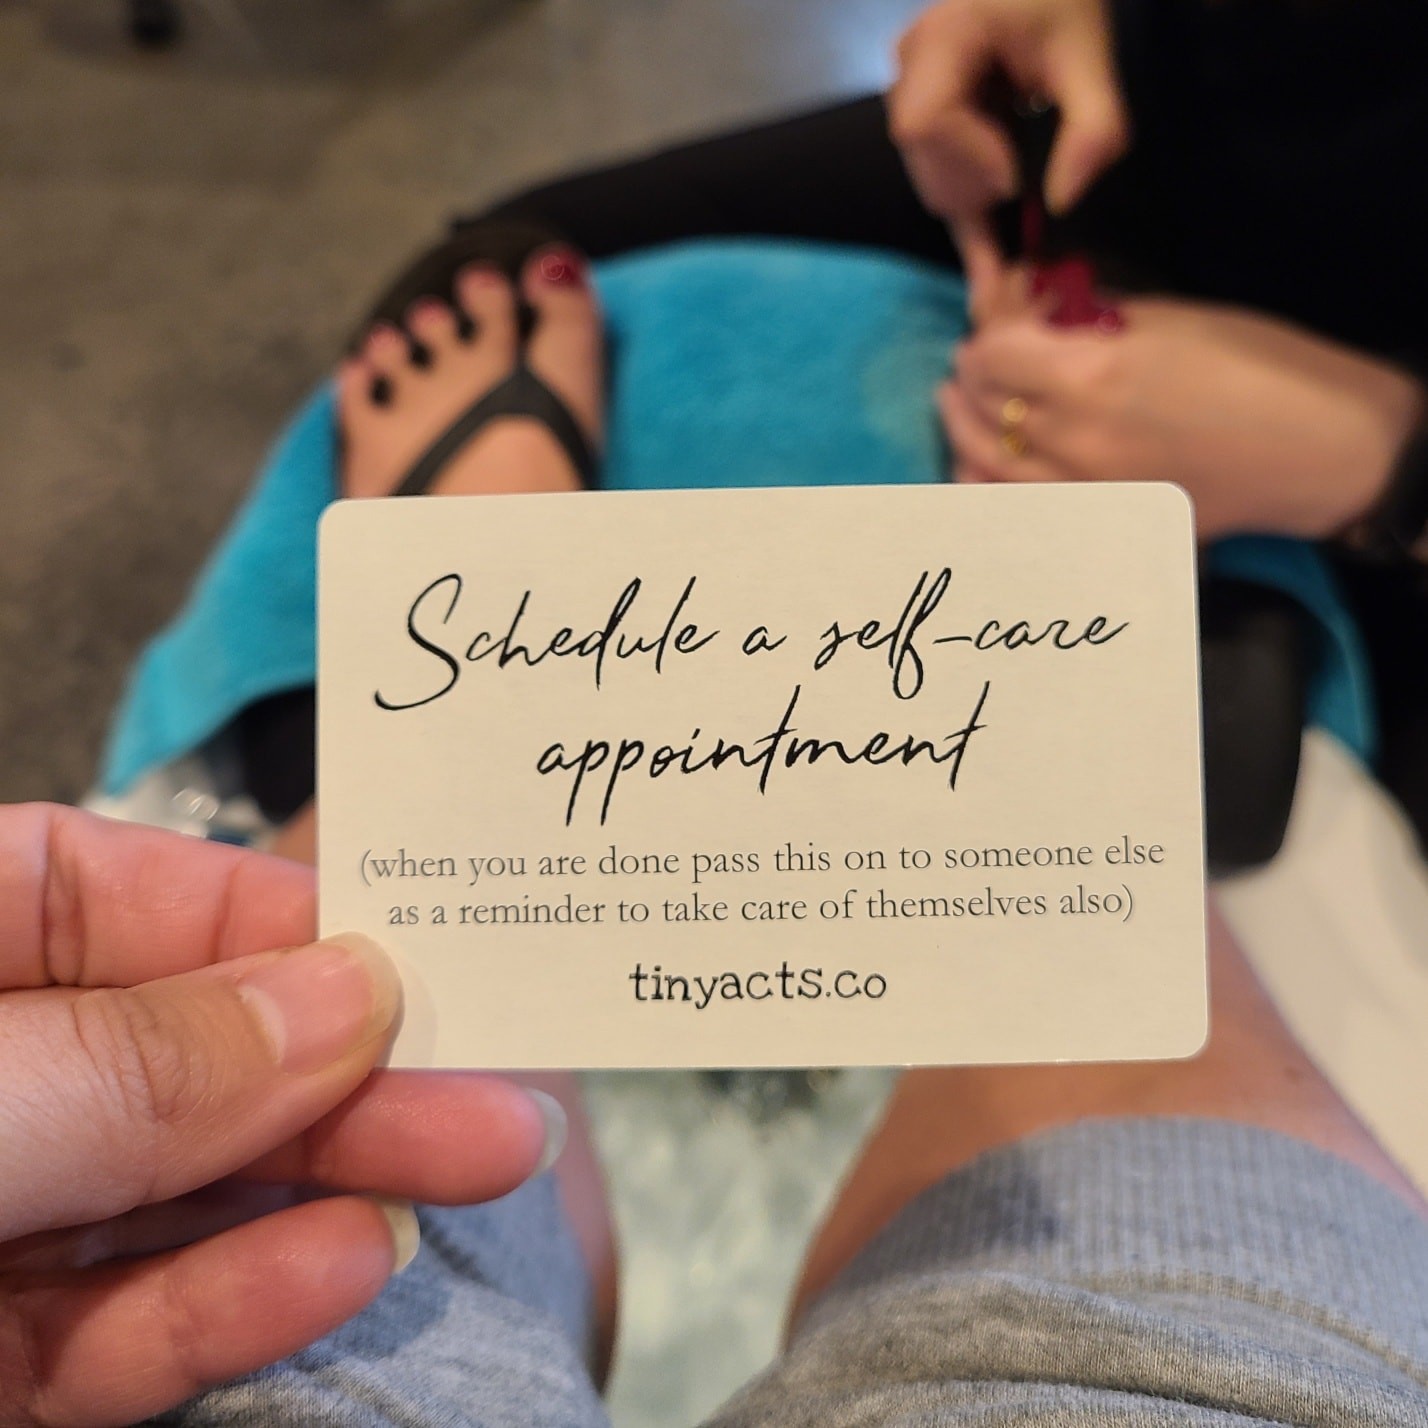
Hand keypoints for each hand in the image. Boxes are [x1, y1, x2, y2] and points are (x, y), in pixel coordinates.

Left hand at [0, 805, 558, 1426]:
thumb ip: (137, 1061)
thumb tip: (349, 994)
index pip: (117, 892)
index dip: (272, 920)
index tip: (413, 957)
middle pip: (180, 1051)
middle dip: (342, 1073)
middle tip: (493, 1093)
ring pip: (170, 1192)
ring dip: (325, 1184)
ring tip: (476, 1165)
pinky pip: (115, 1326)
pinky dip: (231, 1303)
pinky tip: (348, 1265)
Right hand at [888, 0, 1127, 301]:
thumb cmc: (1068, 2)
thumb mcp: (1091, 52)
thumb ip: (1093, 124)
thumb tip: (1065, 203)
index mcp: (942, 39)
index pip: (923, 123)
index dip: (969, 160)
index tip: (1016, 175)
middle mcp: (911, 69)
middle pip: (924, 162)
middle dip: (978, 187)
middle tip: (1029, 177)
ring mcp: (914, 100)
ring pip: (932, 183)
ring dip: (982, 201)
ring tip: (1024, 182)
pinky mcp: (932, 133)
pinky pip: (946, 191)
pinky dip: (974, 236)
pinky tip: (988, 291)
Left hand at [941, 296, 1425, 540]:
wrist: (1317, 451)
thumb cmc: (1260, 368)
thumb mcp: (1173, 317)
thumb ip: (1092, 319)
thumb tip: (1036, 313)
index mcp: (1092, 373)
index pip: (992, 355)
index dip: (986, 337)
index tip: (994, 330)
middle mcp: (1074, 439)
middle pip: (982, 407)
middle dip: (972, 379)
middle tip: (974, 368)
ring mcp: (1081, 493)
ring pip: (983, 462)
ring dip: (965, 429)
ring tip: (958, 408)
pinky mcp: (1096, 526)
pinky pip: (1013, 510)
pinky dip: (985, 483)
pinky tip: (978, 466)